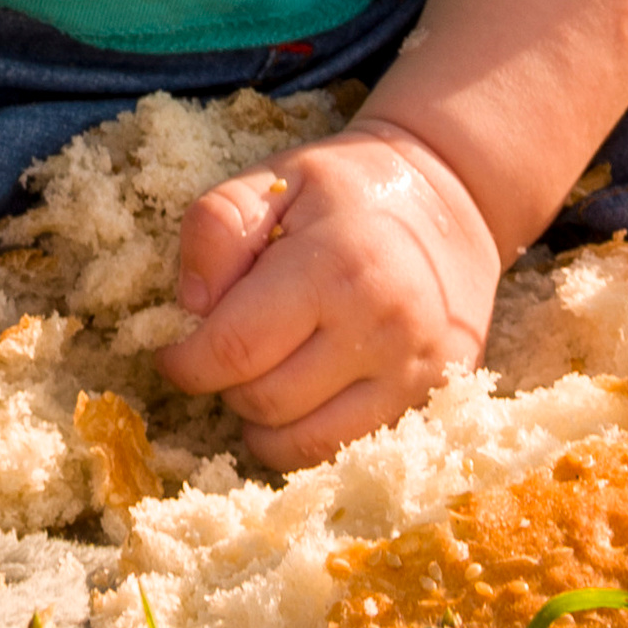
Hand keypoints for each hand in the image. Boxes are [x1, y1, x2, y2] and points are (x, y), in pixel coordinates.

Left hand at [155, 119, 499, 467]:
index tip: (173, 353)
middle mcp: (381, 326)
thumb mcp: (275, 179)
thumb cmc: (349, 187)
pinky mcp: (432, 395)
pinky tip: (304, 394)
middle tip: (230, 348)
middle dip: (226, 385)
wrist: (453, 194)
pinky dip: (309, 435)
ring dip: (263, 421)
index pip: (236, 349)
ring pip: (304, 443)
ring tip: (264, 373)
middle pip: (265, 403)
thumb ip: (217, 229)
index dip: (186, 363)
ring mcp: (414, 369)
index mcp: (334, 264)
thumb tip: (192, 310)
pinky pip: (347, 448)